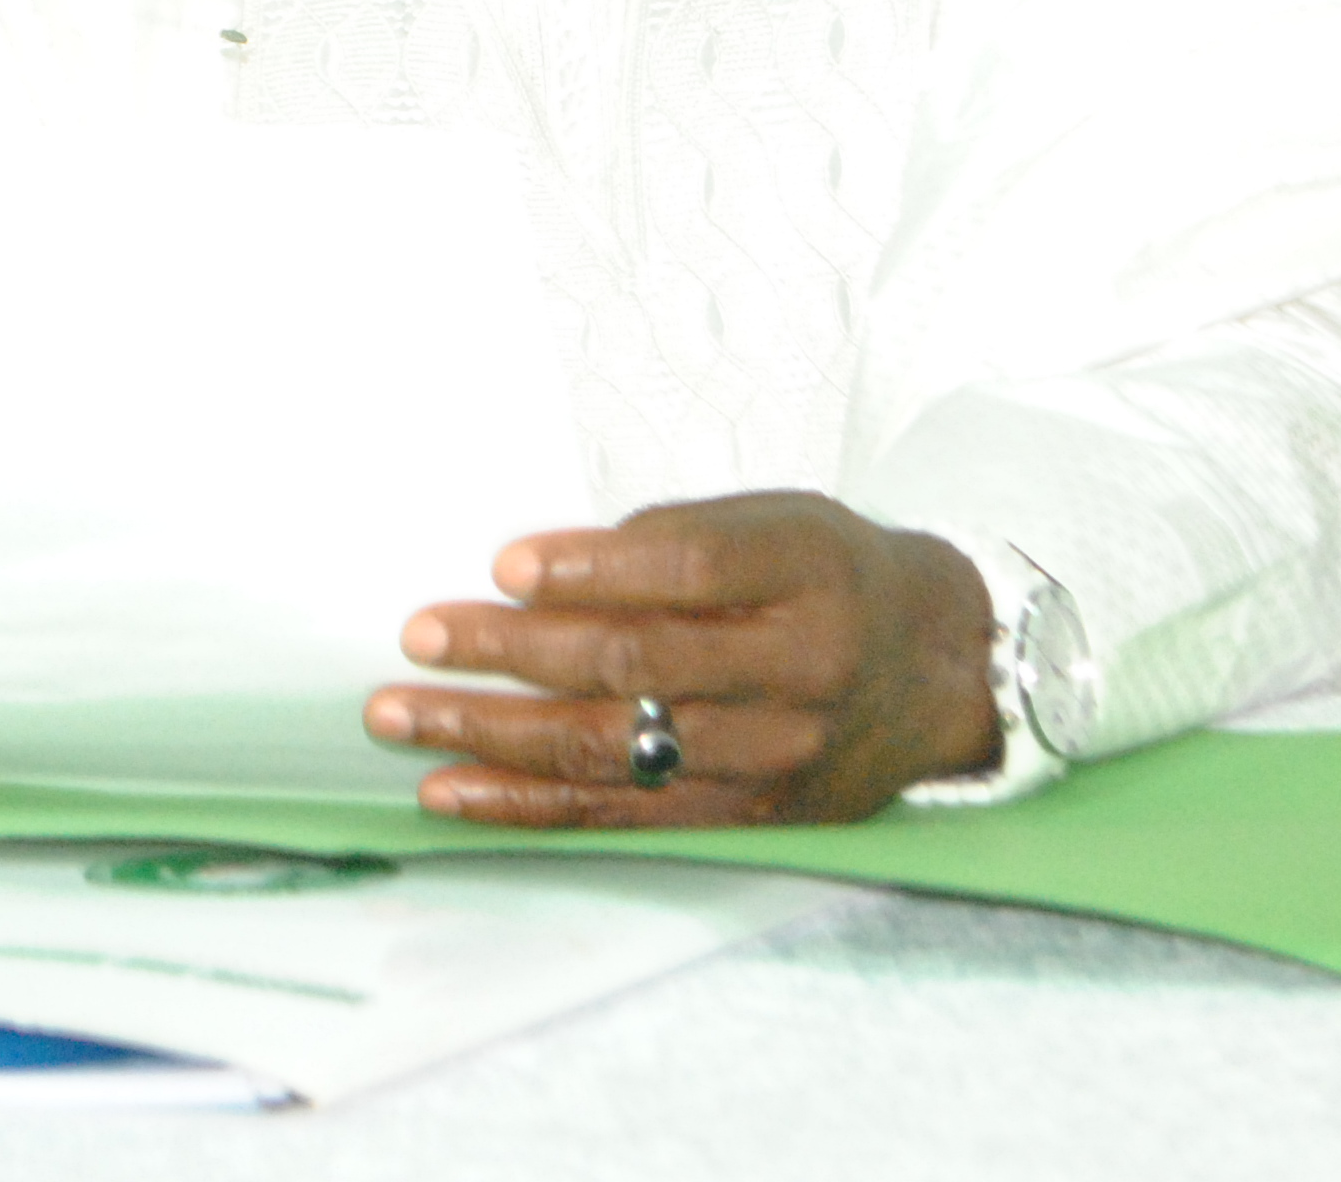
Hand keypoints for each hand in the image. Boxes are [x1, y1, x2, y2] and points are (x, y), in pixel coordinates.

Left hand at [364, 492, 1004, 826]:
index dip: (592, 566)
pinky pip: (619, 816)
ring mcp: (773, 757)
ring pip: (613, 748)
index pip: (690, 568)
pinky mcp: (747, 817)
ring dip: (491, 735)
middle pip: (638, 662)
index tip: (504, 564)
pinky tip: (452, 788)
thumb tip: (545, 570)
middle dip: (512, 652)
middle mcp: (799, 672)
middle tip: (422, 635)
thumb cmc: (833, 577)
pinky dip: (527, 804)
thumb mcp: (780, 522)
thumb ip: (677, 537)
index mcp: (809, 574)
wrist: (939, 674)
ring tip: (400, 715)